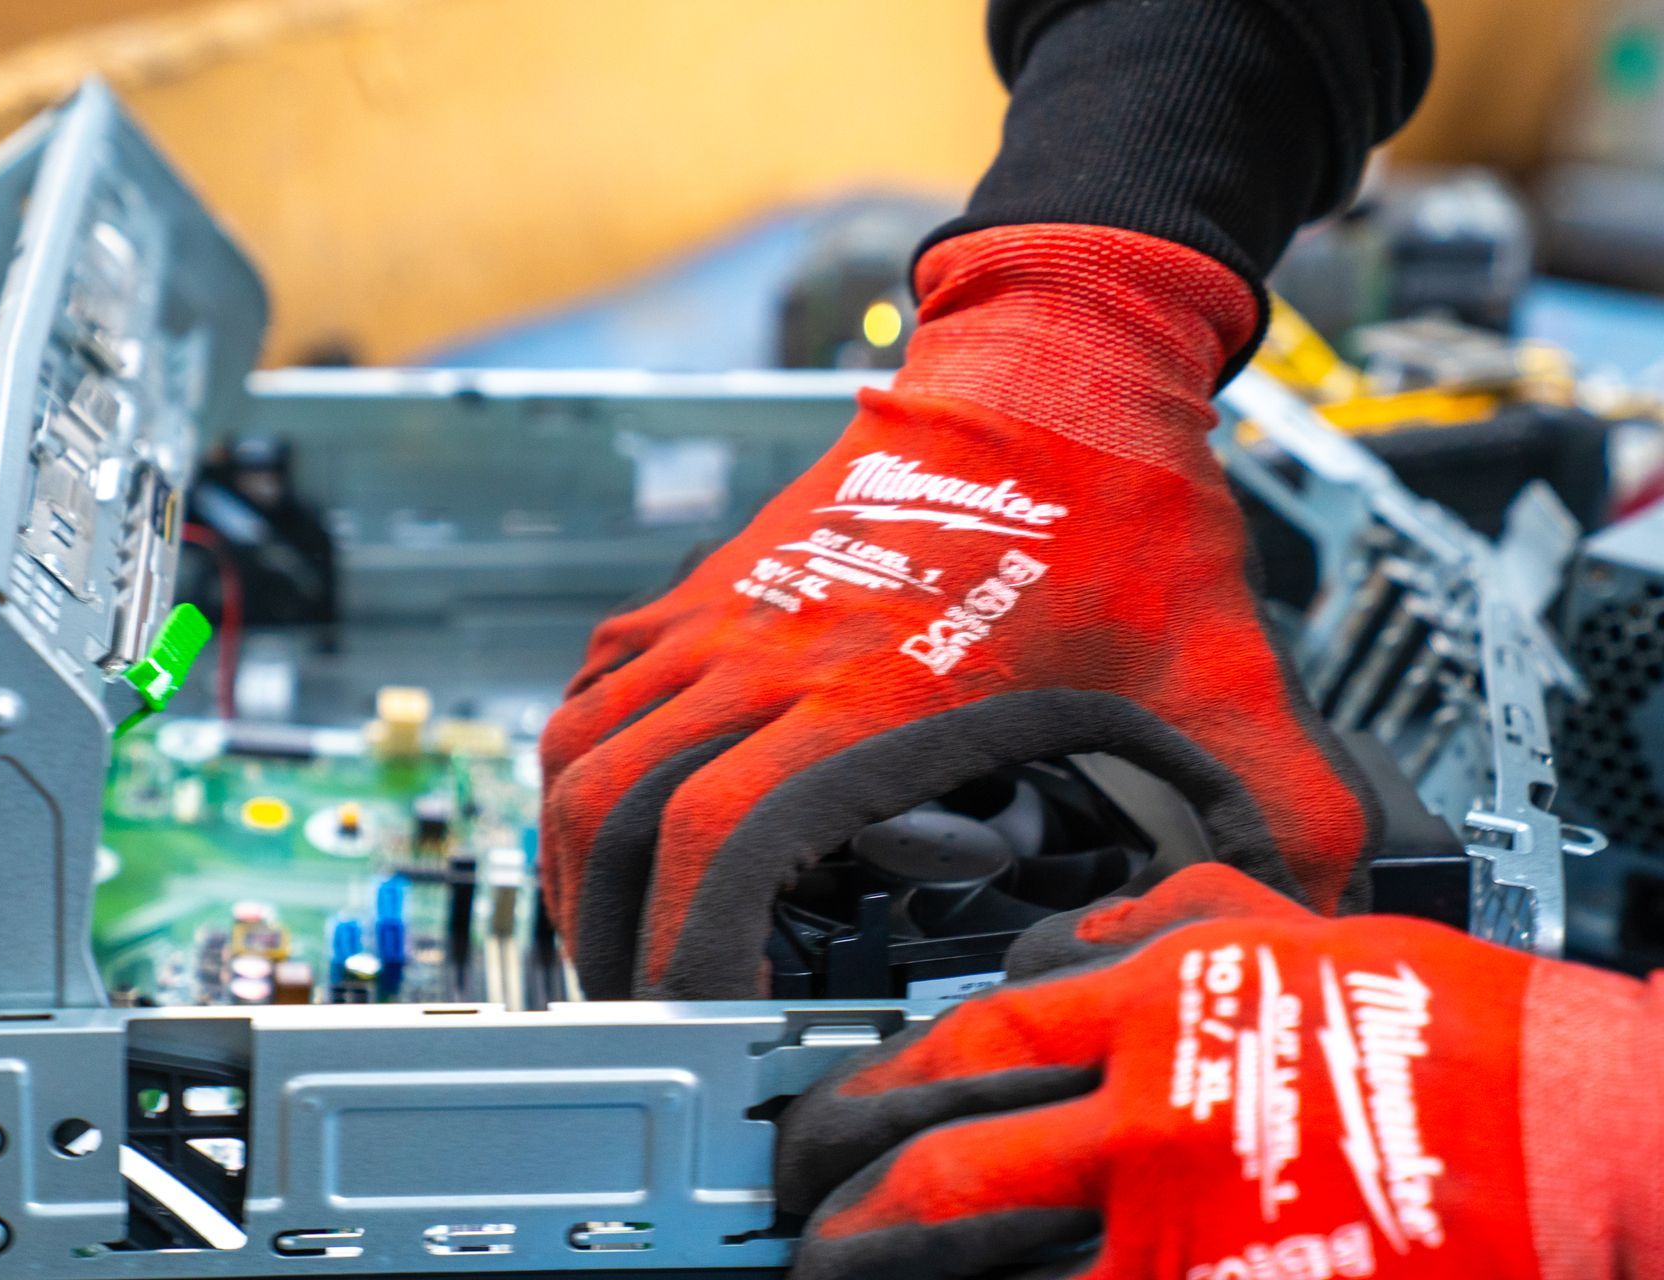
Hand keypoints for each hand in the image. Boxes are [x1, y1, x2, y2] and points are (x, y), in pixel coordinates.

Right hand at [539, 223, 1379, 998]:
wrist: (1061, 358)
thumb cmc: (1124, 513)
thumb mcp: (1225, 681)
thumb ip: (1286, 818)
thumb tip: (1315, 928)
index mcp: (875, 696)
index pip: (722, 849)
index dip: (696, 961)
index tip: (718, 1035)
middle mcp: (772, 653)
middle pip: (617, 816)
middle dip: (616, 941)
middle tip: (653, 1021)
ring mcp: (730, 612)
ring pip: (582, 751)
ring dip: (578, 861)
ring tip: (614, 941)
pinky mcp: (717, 586)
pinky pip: (599, 680)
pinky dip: (582, 760)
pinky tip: (614, 813)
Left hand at [774, 864, 1663, 1279]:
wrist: (1606, 1138)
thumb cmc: (1463, 1033)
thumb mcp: (1296, 930)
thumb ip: (1152, 926)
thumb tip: (1041, 952)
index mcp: (1162, 1005)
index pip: (961, 1041)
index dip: (862, 1087)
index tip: (818, 1120)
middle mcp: (1153, 1116)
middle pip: (940, 1172)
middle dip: (836, 1211)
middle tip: (794, 1230)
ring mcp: (1187, 1234)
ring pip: (982, 1277)